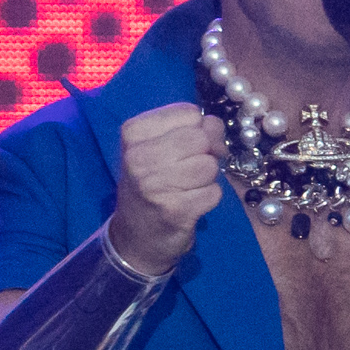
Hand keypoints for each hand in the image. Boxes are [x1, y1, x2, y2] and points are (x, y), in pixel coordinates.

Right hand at [108, 102, 227, 273]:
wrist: (136, 236)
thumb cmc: (151, 183)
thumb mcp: (156, 146)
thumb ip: (187, 128)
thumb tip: (215, 126)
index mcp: (133, 132)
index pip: (189, 112)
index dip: (199, 127)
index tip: (189, 145)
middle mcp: (139, 157)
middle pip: (201, 137)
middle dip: (207, 152)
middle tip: (193, 167)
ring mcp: (155, 185)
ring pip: (210, 165)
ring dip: (207, 178)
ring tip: (188, 187)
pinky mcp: (175, 211)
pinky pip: (214, 192)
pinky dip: (209, 198)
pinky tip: (190, 203)